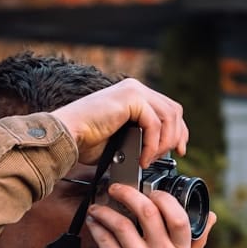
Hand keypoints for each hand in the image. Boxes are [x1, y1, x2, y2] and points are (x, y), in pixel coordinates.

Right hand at [50, 78, 186, 167]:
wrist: (66, 136)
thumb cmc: (85, 141)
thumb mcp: (122, 139)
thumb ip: (140, 137)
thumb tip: (157, 150)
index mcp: (133, 95)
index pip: (169, 109)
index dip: (178, 130)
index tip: (180, 149)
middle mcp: (135, 88)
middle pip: (174, 110)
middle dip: (177, 136)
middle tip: (172, 155)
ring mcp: (133, 90)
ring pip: (169, 116)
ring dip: (164, 143)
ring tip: (149, 159)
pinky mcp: (130, 97)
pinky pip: (154, 123)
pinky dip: (152, 144)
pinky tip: (142, 157)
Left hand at [86, 183, 216, 247]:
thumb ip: (197, 241)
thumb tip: (211, 215)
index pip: (178, 217)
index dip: (163, 198)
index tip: (149, 192)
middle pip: (148, 212)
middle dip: (129, 193)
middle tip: (116, 189)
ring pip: (121, 223)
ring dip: (105, 210)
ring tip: (98, 208)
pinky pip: (105, 239)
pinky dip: (96, 226)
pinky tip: (94, 223)